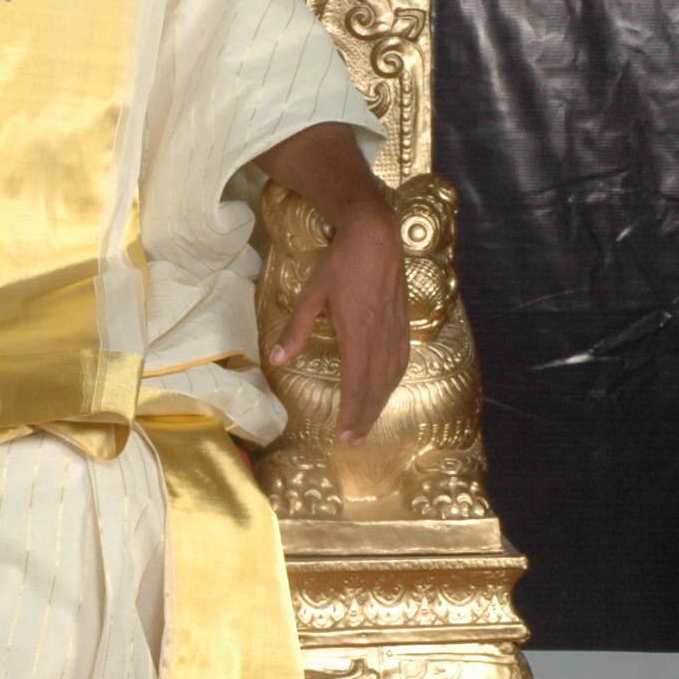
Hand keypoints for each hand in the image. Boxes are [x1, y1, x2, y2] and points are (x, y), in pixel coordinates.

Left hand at [268, 196, 410, 442]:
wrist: (376, 237)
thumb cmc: (339, 264)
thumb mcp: (310, 295)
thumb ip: (295, 330)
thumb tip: (276, 358)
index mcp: (357, 334)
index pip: (355, 383)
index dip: (351, 412)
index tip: (344, 435)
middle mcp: (380, 337)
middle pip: (375, 387)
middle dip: (365, 416)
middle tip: (355, 441)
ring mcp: (395, 330)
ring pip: (390, 376)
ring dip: (380, 402)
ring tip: (368, 422)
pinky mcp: (402, 322)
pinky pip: (401, 360)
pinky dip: (393, 380)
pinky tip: (387, 387)